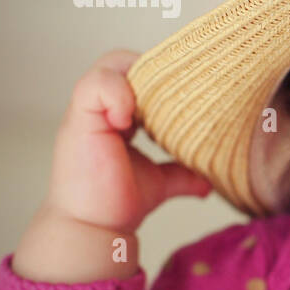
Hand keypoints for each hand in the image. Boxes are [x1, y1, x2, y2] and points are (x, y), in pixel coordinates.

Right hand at [41, 49, 211, 231]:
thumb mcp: (160, 181)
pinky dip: (116, 94)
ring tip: (150, 111)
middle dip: (156, 71)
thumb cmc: (116, 202)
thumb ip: (183, 174)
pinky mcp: (79, 121)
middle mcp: (104, 108)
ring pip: (111, 65)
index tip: (190, 92)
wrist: (92, 229)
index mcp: (120, 115)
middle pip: (126, 60)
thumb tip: (211, 182)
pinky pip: (94, 86)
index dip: (164, 75)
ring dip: (138, 78)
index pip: (140, 73)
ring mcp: (89, 112)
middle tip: (178, 95)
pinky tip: (128, 121)